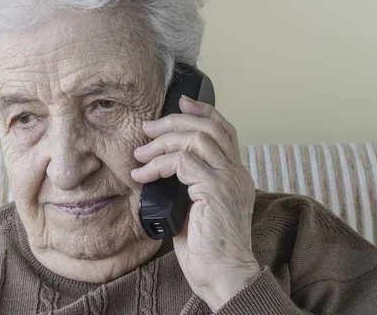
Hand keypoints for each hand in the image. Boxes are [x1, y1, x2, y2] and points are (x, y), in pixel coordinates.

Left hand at [131, 95, 261, 311]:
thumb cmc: (206, 247)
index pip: (224, 130)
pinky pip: (182, 162)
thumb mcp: (194, 207)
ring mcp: (228, 179)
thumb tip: (160, 166)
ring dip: (161, 141)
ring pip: (196, 139)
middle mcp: (236, 173)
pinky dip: (157, 164)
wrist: (222, 275)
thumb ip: (187, 184)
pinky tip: (142, 175)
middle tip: (147, 127)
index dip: (203, 111)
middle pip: (209, 128)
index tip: (181, 102)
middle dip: (174, 122)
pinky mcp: (216, 189)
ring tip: (139, 153)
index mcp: (234, 175)